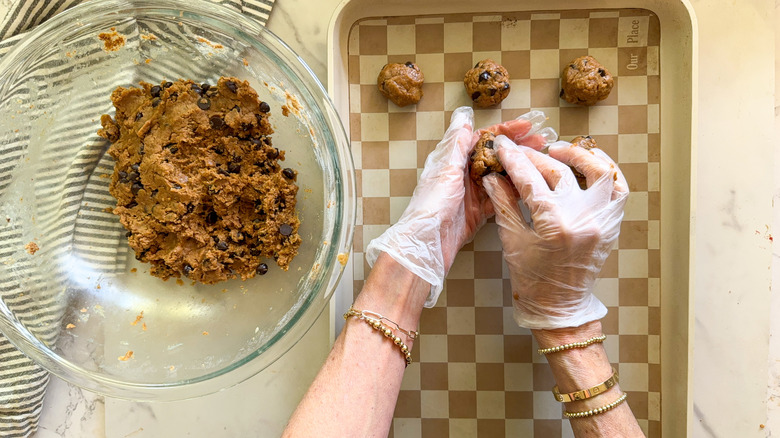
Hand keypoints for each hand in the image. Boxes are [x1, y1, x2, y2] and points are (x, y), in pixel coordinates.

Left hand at [366, 108, 555, 306]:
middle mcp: (463, 174)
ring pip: (501, 176)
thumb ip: (456, 143)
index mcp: (453, 159)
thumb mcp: (446, 168)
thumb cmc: (431, 204)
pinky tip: (530, 186)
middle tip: (542, 141)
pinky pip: (501, 197)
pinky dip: (514, 191)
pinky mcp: (479, 212)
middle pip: (495, 155)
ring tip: (541, 161)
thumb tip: (463, 116)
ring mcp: (472, 193)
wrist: (428, 241)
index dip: (506, 130)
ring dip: (519, 168)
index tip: (527, 125)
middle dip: (518, 147)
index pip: (483, 138)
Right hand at [483, 137, 628, 328]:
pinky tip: (590, 161)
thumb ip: (504, 203)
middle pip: (557, 172)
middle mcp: (583, 219)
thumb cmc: (532, 279)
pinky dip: (607, 170)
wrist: (560, 307)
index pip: (530, 179)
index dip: (514, 160)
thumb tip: (493, 176)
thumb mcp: (512, 239)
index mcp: (554, 224)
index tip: (503, 147)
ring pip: (596, 171)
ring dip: (576, 155)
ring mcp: (602, 221)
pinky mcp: (612, 224)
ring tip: (556, 150)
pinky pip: (618, 189)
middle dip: (534, 157)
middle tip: (518, 151)